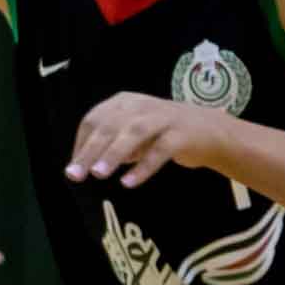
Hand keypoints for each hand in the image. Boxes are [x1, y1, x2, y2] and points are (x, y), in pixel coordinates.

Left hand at [67, 95, 221, 190]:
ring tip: (99, 173)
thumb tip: (79, 166)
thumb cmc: (163, 133)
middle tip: (76, 175)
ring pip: (134, 132)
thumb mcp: (132, 135)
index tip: (74, 168)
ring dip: (114, 153)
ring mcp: (163, 118)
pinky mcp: (182, 135)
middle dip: (91, 150)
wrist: (210, 131)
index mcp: (124, 102)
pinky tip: (129, 182)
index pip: (94, 119)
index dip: (81, 143)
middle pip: (110, 125)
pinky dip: (144, 167)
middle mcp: (142, 105)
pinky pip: (160, 150)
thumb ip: (109, 145)